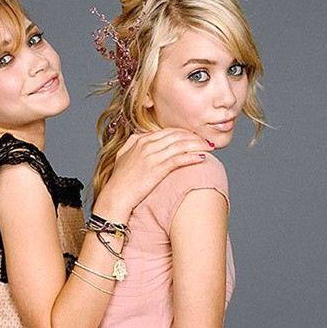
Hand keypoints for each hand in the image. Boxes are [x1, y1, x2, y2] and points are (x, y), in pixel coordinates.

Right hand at [94, 128, 214, 222]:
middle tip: (207, 140)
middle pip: (177, 135)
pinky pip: (179, 159)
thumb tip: (141, 136)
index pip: (168, 131)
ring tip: (210, 148)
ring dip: (198, 145)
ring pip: (181, 145)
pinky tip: (202, 157)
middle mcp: (147, 145)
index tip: (195, 137)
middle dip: (195, 137)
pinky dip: (192, 156)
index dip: (184, 133)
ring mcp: (152, 156)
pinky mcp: (157, 169)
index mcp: (141, 140)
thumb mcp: (123, 156)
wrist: (116, 195)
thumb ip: (133, 143)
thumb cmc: (120, 180)